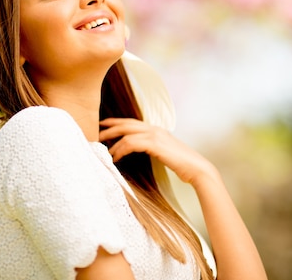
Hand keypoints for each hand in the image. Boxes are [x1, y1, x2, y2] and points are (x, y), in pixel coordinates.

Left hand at [98, 118, 216, 185]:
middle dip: (108, 128)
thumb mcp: (165, 154)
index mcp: (157, 129)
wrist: (197, 169)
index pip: (131, 122)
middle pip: (126, 124)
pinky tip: (115, 158)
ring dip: (112, 143)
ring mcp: (155, 135)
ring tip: (103, 153)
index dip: (116, 122)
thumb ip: (152, 149)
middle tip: (94, 135)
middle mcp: (155, 129)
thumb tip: (139, 152)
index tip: (102, 126)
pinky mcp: (155, 144)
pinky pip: (131, 143)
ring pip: (126, 133)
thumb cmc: (182, 165)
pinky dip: (120, 150)